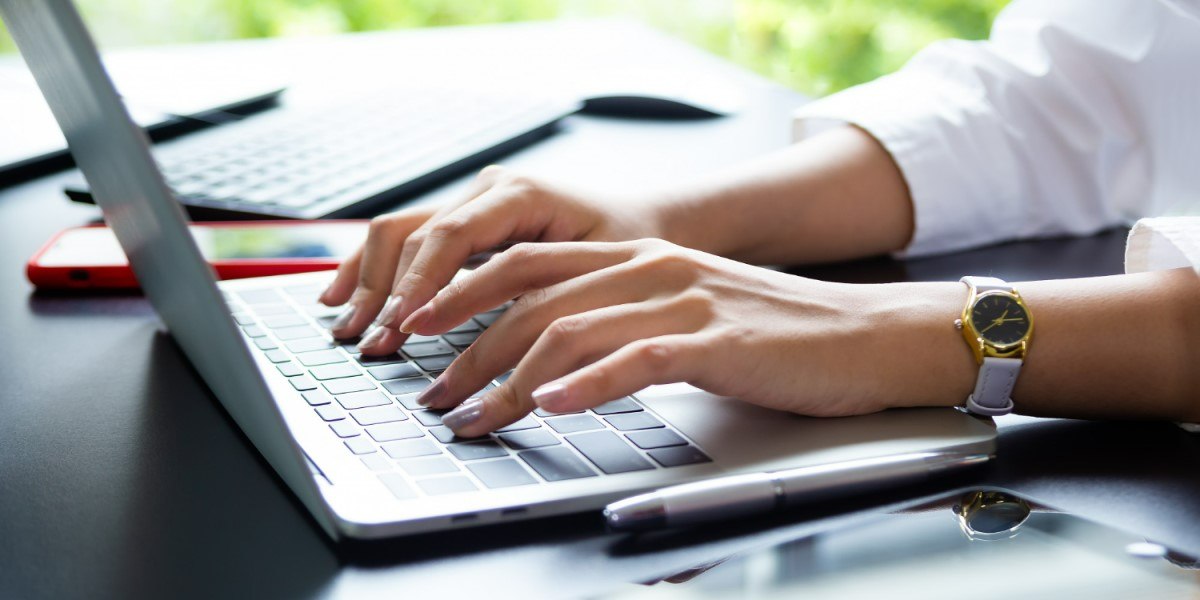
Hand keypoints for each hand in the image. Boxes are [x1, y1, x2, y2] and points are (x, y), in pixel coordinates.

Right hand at [318, 165, 668, 346]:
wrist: (647, 226)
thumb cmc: (631, 252)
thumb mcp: (600, 276)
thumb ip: (550, 300)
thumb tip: (508, 349)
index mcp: (522, 193)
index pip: (452, 235)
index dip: (422, 284)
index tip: (402, 328)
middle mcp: (488, 190)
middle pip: (414, 233)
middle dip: (387, 293)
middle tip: (371, 345)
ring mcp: (470, 201)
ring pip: (396, 232)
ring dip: (367, 282)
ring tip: (347, 329)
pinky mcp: (461, 222)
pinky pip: (402, 239)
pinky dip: (368, 269)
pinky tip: (341, 299)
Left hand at [403, 239, 971, 436]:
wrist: (864, 335)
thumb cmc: (773, 335)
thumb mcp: (684, 313)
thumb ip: (620, 325)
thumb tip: (549, 366)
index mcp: (635, 257)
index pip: (524, 269)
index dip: (462, 301)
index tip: (420, 341)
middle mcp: (650, 268)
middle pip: (531, 300)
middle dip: (468, 350)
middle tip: (433, 395)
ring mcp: (682, 299)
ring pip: (572, 332)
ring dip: (510, 381)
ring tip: (473, 419)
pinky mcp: (716, 337)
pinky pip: (637, 358)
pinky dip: (588, 384)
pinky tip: (554, 408)